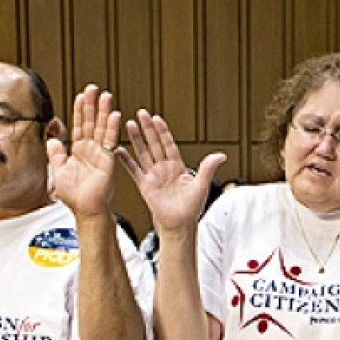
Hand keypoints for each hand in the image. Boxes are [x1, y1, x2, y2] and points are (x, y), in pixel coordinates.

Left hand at [48, 84, 121, 217]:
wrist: (85, 210)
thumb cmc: (74, 196)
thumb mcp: (58, 171)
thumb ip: (56, 154)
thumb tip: (52, 139)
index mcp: (79, 152)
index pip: (79, 126)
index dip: (80, 111)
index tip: (81, 96)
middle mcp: (91, 150)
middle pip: (91, 123)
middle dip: (92, 105)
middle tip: (94, 89)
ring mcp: (100, 154)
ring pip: (102, 128)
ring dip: (104, 111)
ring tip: (106, 96)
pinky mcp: (108, 160)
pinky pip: (110, 141)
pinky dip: (112, 128)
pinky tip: (114, 115)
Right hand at [117, 110, 225, 234]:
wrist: (179, 226)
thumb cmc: (192, 209)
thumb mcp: (202, 186)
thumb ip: (208, 169)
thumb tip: (222, 155)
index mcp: (178, 166)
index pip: (169, 144)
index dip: (163, 132)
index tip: (157, 118)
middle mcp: (164, 168)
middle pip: (154, 144)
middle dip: (148, 129)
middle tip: (141, 113)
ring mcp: (153, 176)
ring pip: (143, 153)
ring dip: (136, 139)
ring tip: (129, 123)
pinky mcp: (144, 185)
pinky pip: (134, 170)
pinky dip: (126, 160)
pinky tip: (118, 149)